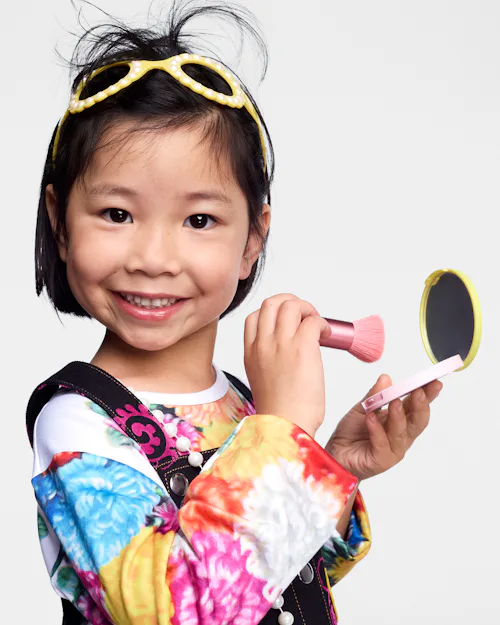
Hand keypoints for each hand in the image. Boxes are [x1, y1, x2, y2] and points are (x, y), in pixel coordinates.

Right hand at [244, 293, 331, 437]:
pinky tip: (326, 335)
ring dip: (308, 309)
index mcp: (251, 353)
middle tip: (305, 315)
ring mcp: (281, 344)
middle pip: (271, 303)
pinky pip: (313, 320)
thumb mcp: (263, 380)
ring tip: (317, 324)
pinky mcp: (302, 347)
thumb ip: (270, 360)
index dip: (273, 313)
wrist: (285, 426)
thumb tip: (290, 351)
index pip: (254, 317)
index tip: (288, 320)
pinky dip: (322, 323)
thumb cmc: (280, 412)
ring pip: (291, 305)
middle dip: (291, 302)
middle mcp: (263, 344)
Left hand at [325, 374, 442, 480]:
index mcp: (400, 420)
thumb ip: (374, 395)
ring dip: (398, 416)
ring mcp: (394, 449)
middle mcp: (401, 435)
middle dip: (421, 405)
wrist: (335, 454)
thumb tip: (386, 378)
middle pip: (418, 421)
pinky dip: (376, 430)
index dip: (428, 394)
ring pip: (402, 432)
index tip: (435, 381)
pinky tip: (370, 418)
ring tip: (394, 401)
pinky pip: (382, 443)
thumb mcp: (362, 408)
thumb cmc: (350, 433)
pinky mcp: (382, 460)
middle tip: (419, 391)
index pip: (417, 405)